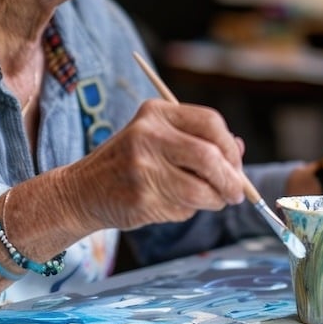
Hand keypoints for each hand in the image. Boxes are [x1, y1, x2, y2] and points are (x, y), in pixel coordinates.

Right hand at [60, 99, 247, 231]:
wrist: (83, 190)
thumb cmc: (129, 164)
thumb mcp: (159, 140)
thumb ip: (197, 141)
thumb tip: (239, 150)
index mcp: (156, 113)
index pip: (210, 122)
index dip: (230, 147)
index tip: (236, 166)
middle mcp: (148, 134)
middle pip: (209, 156)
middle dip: (230, 180)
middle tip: (236, 194)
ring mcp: (142, 167)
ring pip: (200, 189)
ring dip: (214, 201)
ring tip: (209, 201)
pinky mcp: (141, 198)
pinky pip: (183, 209)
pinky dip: (188, 211)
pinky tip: (171, 205)